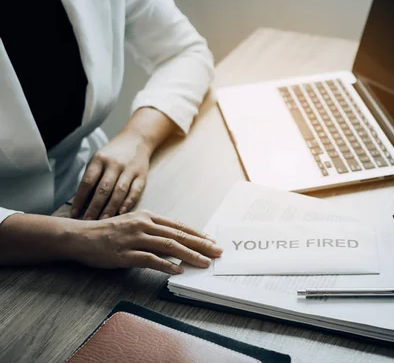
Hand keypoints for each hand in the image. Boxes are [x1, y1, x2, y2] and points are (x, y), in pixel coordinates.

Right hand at [68, 210, 221, 273]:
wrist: (81, 237)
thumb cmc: (108, 232)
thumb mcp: (134, 224)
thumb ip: (153, 230)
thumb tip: (175, 241)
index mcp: (148, 217)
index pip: (179, 226)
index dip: (197, 234)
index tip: (212, 241)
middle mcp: (144, 225)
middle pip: (178, 235)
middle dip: (201, 244)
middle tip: (217, 252)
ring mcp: (135, 239)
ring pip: (169, 246)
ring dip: (189, 255)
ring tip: (204, 263)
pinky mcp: (126, 254)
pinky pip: (150, 260)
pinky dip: (166, 265)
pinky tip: (178, 271)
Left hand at [72, 132, 151, 219]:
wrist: (137, 139)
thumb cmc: (113, 153)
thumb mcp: (98, 159)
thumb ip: (92, 177)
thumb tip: (82, 201)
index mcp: (99, 160)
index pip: (87, 182)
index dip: (80, 199)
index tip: (75, 213)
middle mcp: (114, 164)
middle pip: (103, 189)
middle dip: (94, 208)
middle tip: (88, 222)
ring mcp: (129, 169)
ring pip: (119, 192)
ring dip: (110, 208)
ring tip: (103, 221)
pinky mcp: (141, 175)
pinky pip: (135, 191)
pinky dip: (128, 202)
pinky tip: (122, 212)